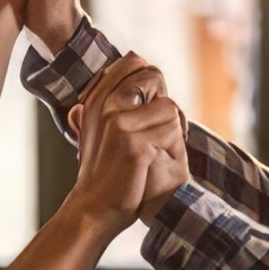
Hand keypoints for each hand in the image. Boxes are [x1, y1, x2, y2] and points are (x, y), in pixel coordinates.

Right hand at [63, 54, 188, 234]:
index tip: (148, 109)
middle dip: (164, 103)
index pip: (134, 61)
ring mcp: (119, 124)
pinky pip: (173, 131)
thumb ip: (116, 100)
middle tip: (156, 131)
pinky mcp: (134, 144)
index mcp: (98, 98)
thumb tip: (143, 70)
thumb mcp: (102, 129)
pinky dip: (173, 148)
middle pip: (154, 77)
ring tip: (156, 151)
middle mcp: (106, 105)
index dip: (151, 81)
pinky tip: (156, 162)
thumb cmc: (107, 171)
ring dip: (171, 131)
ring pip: (170, 107)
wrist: (95, 208)